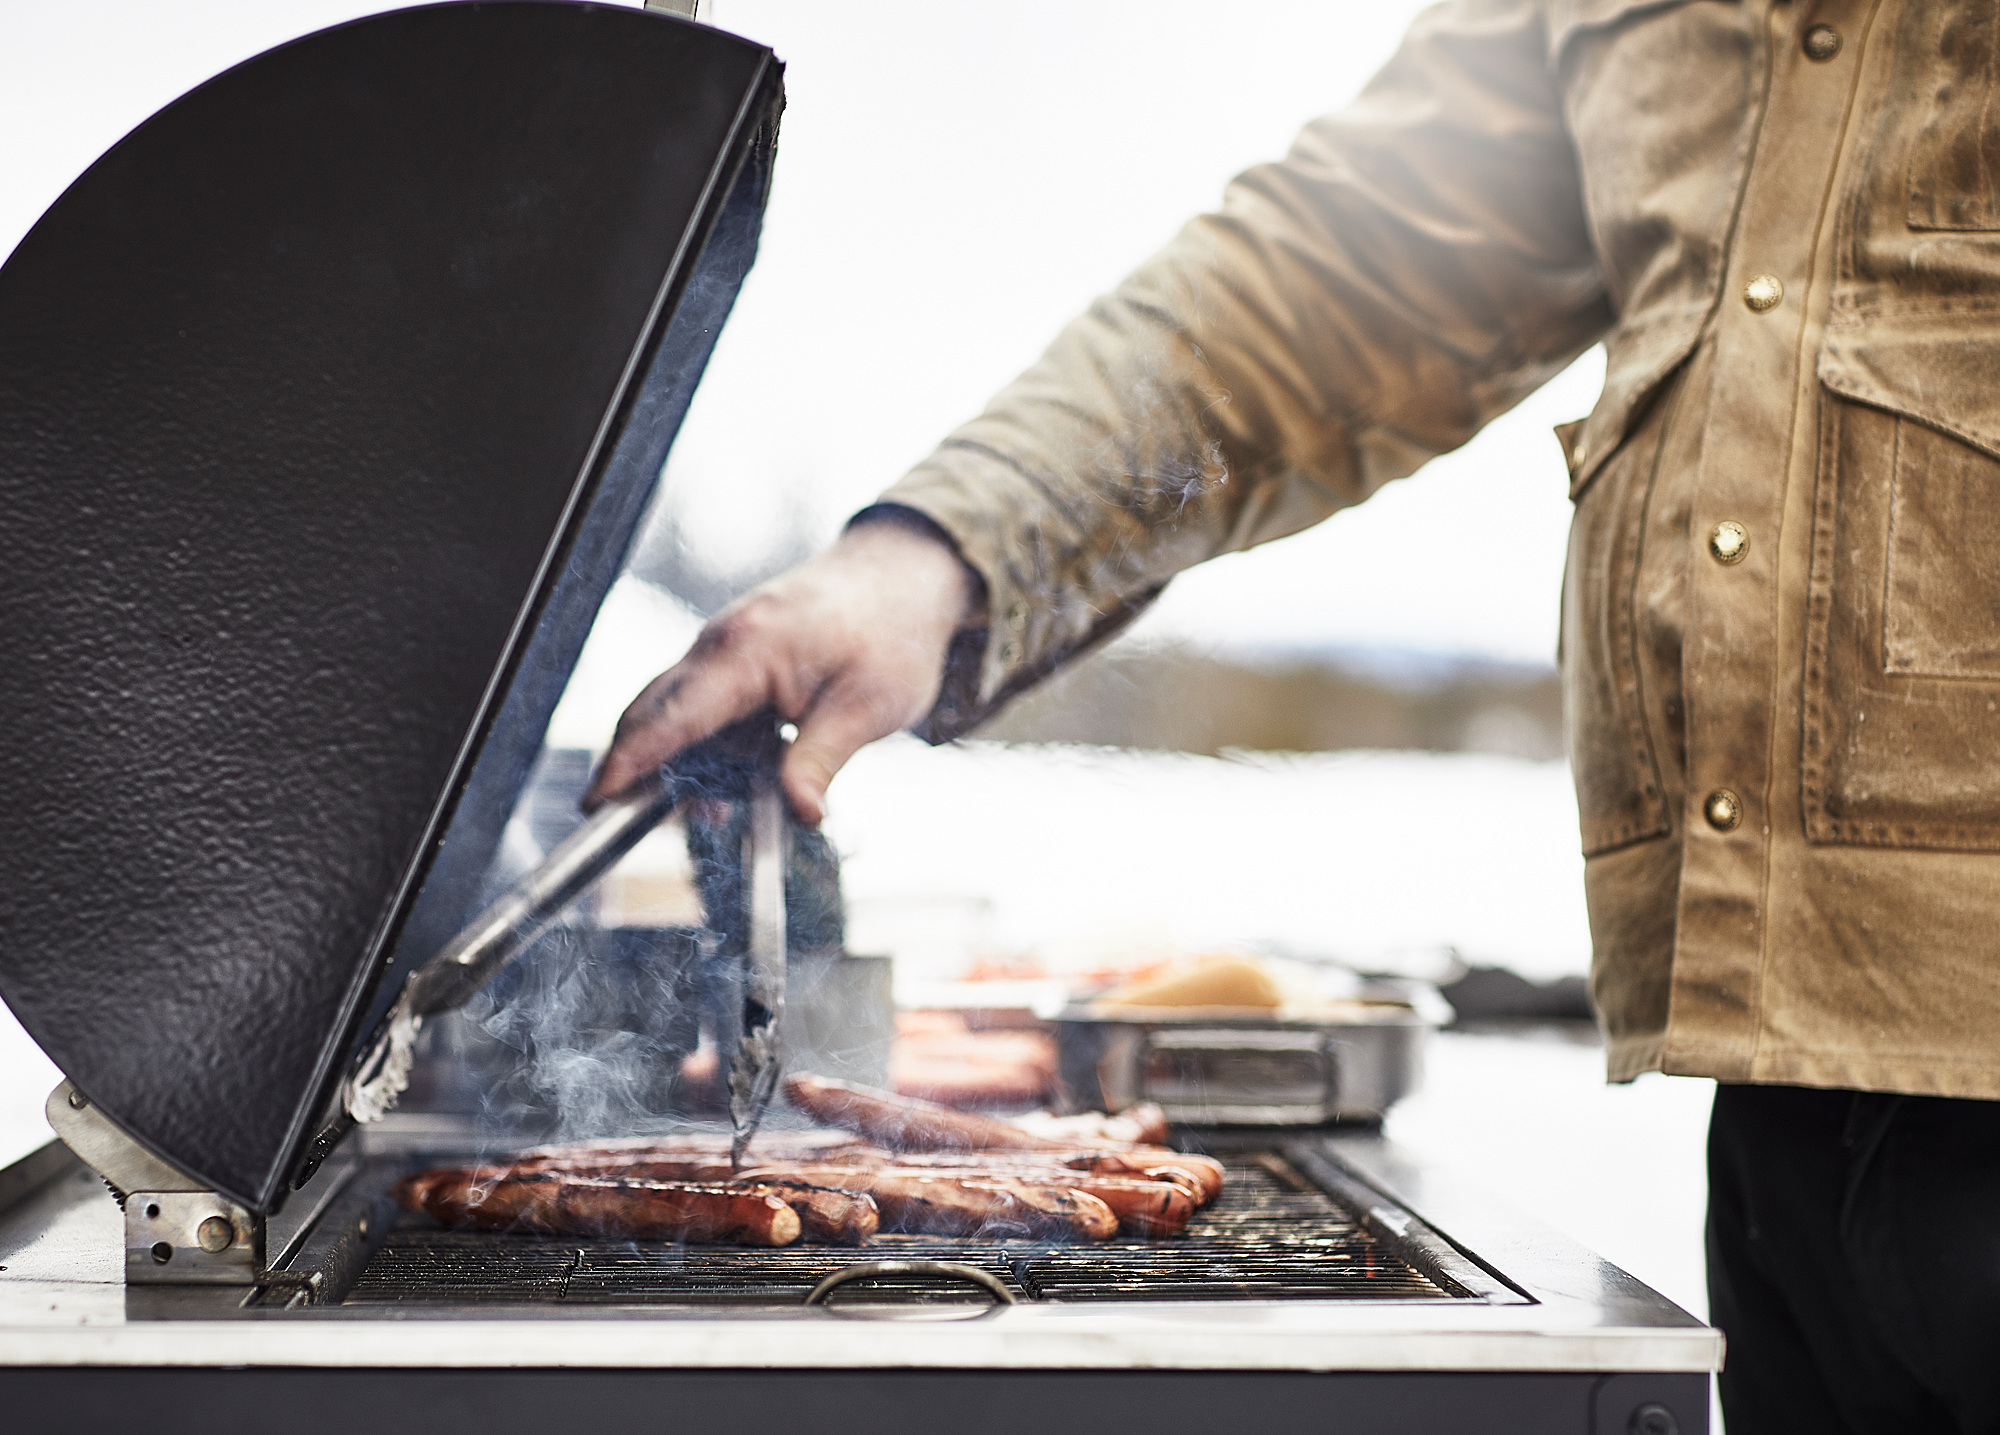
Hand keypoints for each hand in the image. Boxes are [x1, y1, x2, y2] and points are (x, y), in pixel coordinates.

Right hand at [585, 514, 984, 824]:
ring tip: (722, 810)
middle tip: (627, 824)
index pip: (672, 718)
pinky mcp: (733, 655)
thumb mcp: (869, 707)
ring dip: (680, 763)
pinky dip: (704, 744)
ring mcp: (721, 645)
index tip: (595, 801)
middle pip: (651, 714)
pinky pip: (699, 705)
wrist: (904, 574)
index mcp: (747, 651)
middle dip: (636, 770)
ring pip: (672, 712)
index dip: (629, 763)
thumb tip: (801, 816)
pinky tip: (743, 777)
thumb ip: (821, 762)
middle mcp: (719, 643)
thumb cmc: (892, 632)